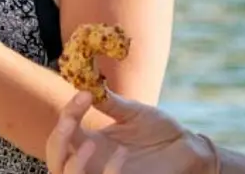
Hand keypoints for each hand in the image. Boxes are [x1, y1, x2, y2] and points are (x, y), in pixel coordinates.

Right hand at [47, 90, 217, 173]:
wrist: (187, 148)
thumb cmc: (160, 130)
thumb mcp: (132, 112)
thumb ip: (109, 102)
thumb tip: (86, 80)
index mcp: (92, 142)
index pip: (63, 134)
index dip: (66, 115)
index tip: (84, 94)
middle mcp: (94, 163)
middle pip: (56, 162)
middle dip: (57, 141)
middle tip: (70, 121)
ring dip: (74, 164)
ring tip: (90, 143)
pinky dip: (109, 170)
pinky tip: (122, 153)